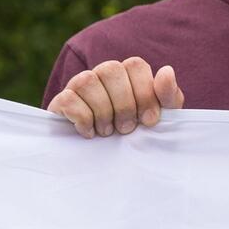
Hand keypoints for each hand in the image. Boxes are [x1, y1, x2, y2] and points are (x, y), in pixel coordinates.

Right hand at [50, 57, 183, 137]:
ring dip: (103, 112)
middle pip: (111, 69)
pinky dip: (83, 119)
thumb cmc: (135, 135)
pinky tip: (90, 133)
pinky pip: (69, 99)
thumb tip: (167, 71)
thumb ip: (167, 97)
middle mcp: (102, 75)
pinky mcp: (60, 102)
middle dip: (124, 104)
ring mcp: (78, 86)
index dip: (144, 93)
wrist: (104, 163)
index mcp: (127, 74)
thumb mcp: (158, 119)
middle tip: (126, 129)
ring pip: (88, 81)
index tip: (149, 121)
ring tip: (107, 132)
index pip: (135, 65)